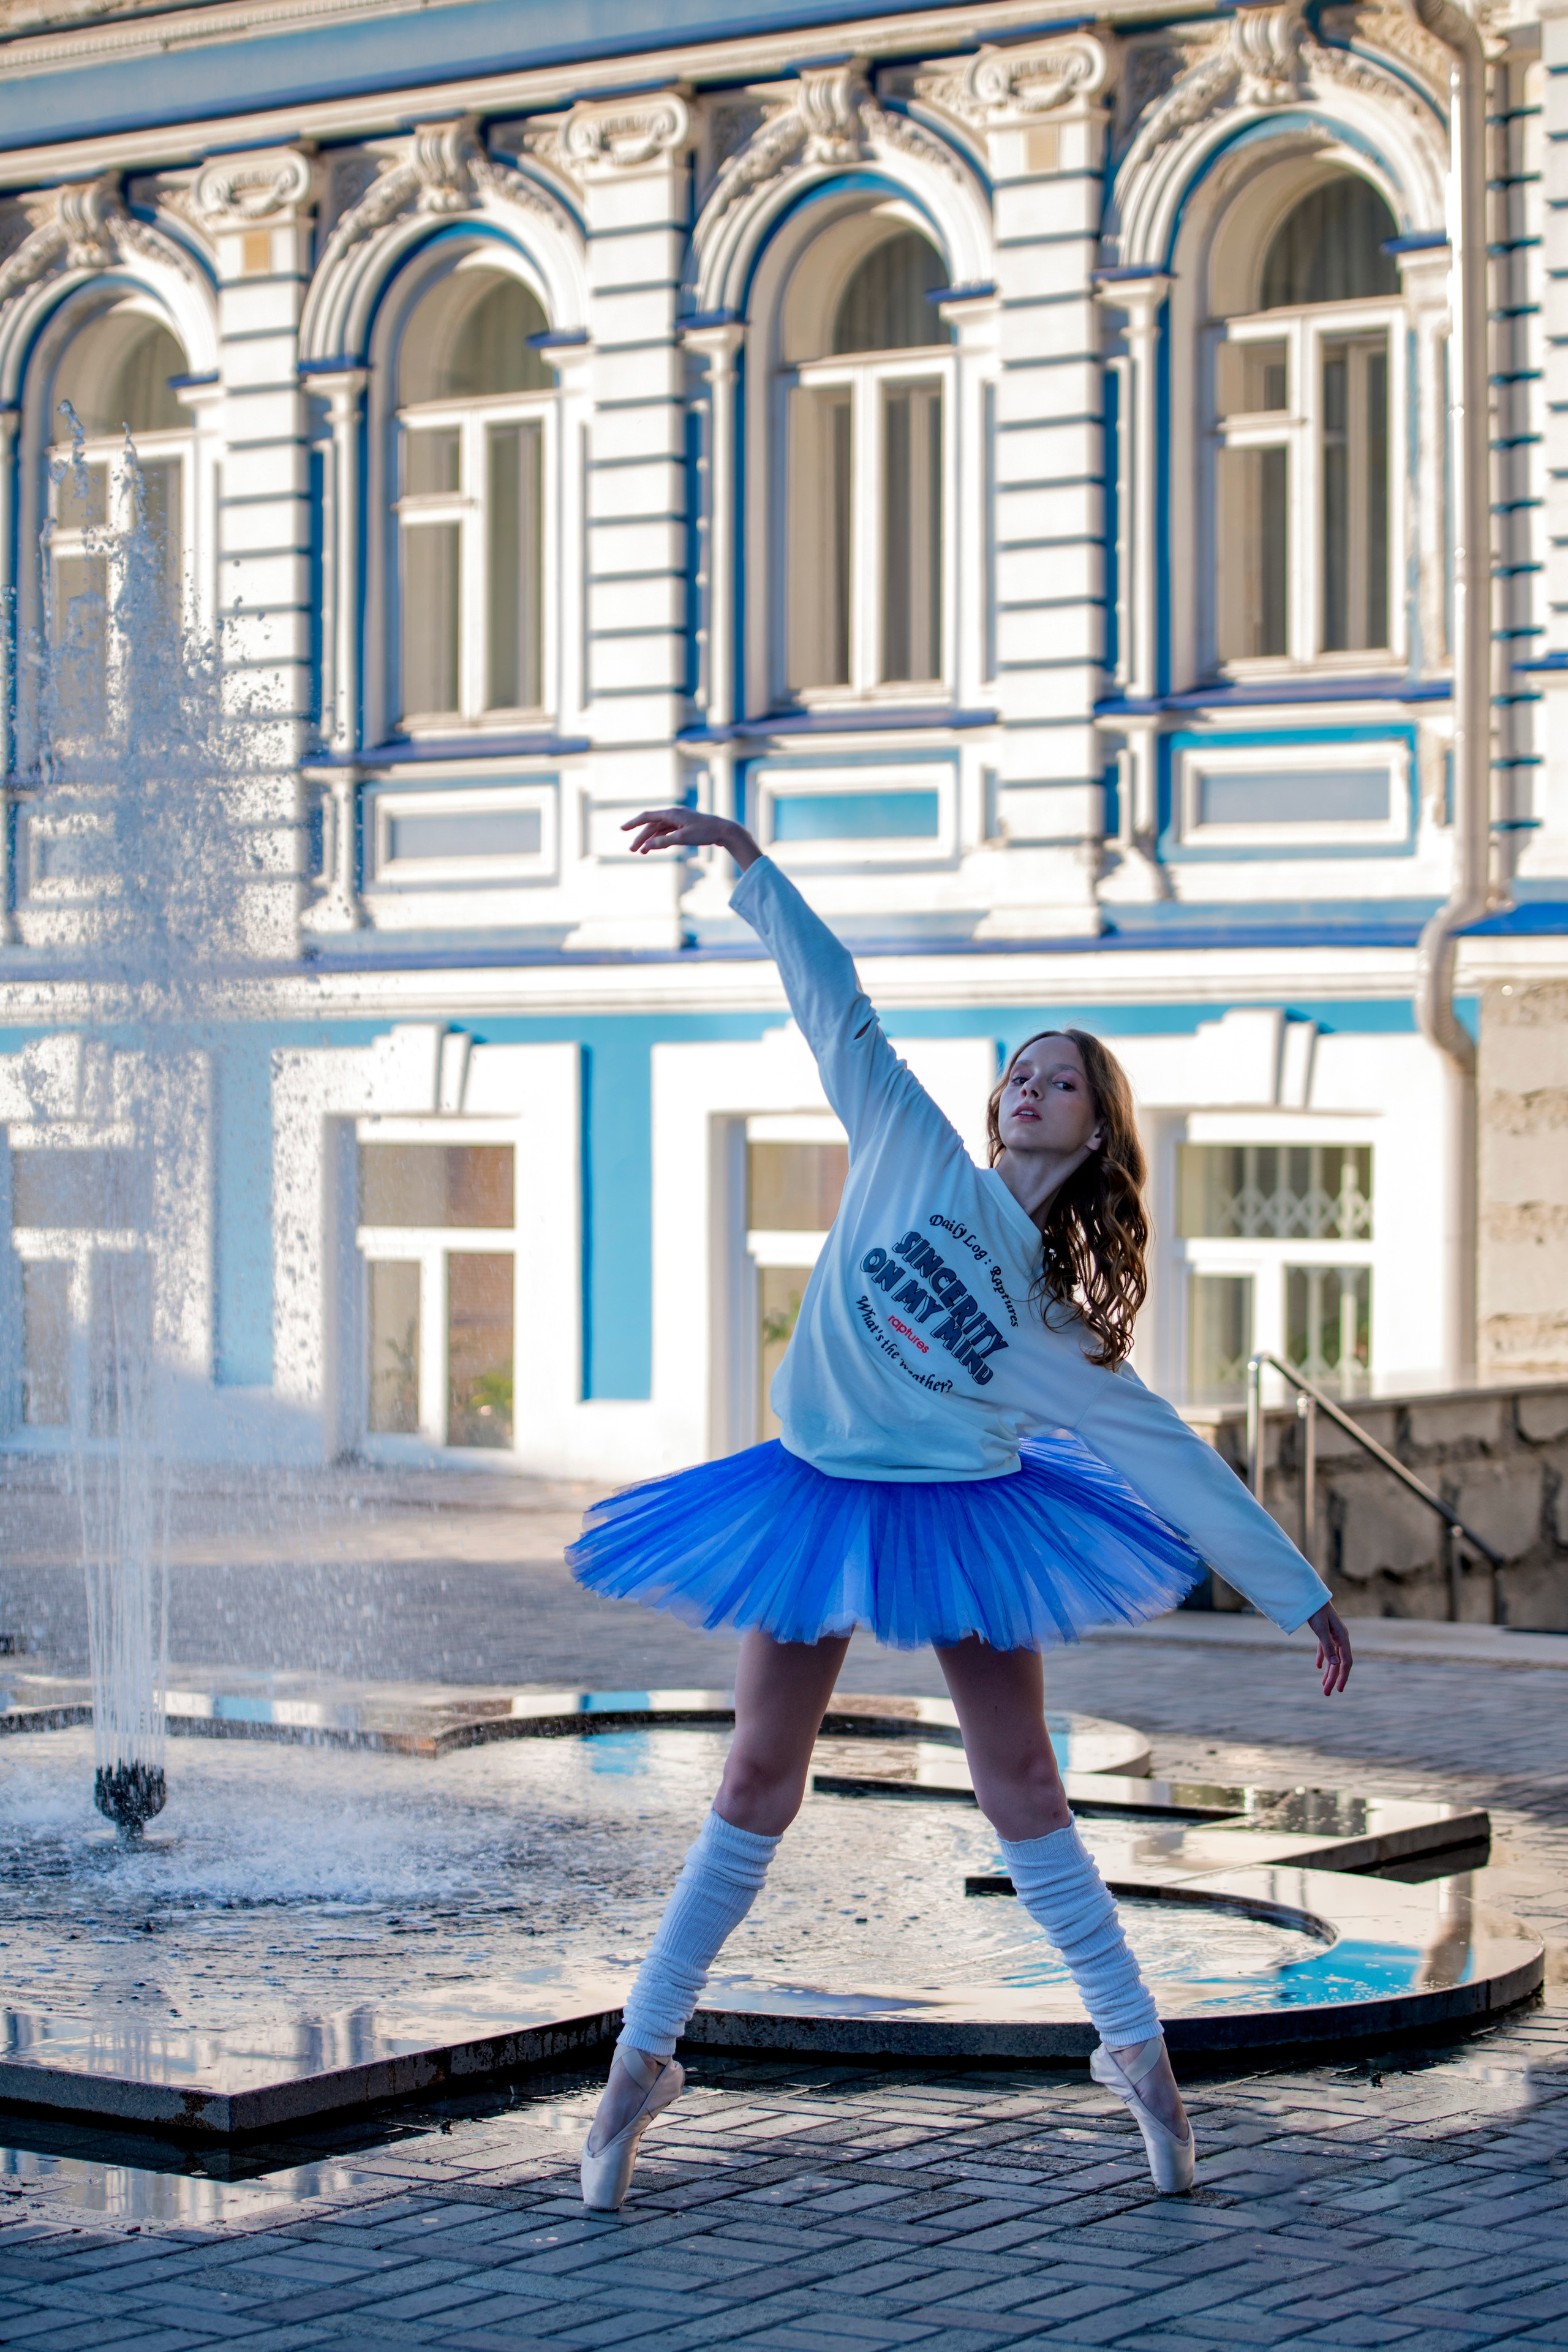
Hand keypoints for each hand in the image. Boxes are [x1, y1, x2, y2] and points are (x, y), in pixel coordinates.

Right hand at [621, 808, 761, 867]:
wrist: (724, 831)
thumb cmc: (705, 833)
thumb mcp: (683, 839)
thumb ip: (663, 842)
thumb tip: (647, 846)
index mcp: (671, 813)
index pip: (647, 817)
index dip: (633, 823)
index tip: (621, 829)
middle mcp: (673, 814)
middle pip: (652, 825)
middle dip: (641, 837)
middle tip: (632, 850)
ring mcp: (679, 820)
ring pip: (659, 830)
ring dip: (650, 840)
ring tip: (641, 852)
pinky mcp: (684, 827)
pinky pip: (667, 832)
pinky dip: (659, 840)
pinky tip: (654, 847)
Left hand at [1308, 1601, 1352, 1695]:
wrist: (1311, 1596)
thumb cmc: (1316, 1611)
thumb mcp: (1321, 1630)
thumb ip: (1327, 1646)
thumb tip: (1335, 1664)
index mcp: (1343, 1637)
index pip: (1346, 1661)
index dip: (1343, 1676)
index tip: (1339, 1689)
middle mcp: (1340, 1638)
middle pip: (1338, 1662)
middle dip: (1333, 1678)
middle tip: (1326, 1693)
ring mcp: (1334, 1636)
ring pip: (1332, 1658)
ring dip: (1328, 1671)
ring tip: (1324, 1685)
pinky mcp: (1326, 1633)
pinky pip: (1326, 1649)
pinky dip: (1322, 1658)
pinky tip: (1319, 1667)